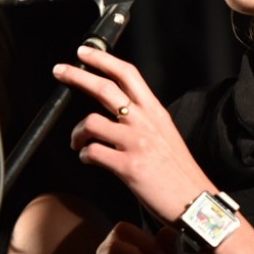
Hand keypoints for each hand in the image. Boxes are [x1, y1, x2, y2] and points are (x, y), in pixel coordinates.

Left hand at [52, 45, 212, 222]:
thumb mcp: (166, 135)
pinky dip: (84, 155)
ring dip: (77, 132)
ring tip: (77, 142)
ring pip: (91, 122)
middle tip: (59, 71)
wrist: (195, 201)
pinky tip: (87, 159)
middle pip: (105, 89)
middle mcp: (145, 122)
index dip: (103, 59)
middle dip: (77, 76)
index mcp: (155, 112)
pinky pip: (92, 152)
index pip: (128, 74)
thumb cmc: (179, 172)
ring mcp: (136, 143)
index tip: (84, 52)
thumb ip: (143, 121)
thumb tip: (116, 113)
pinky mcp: (129, 166)